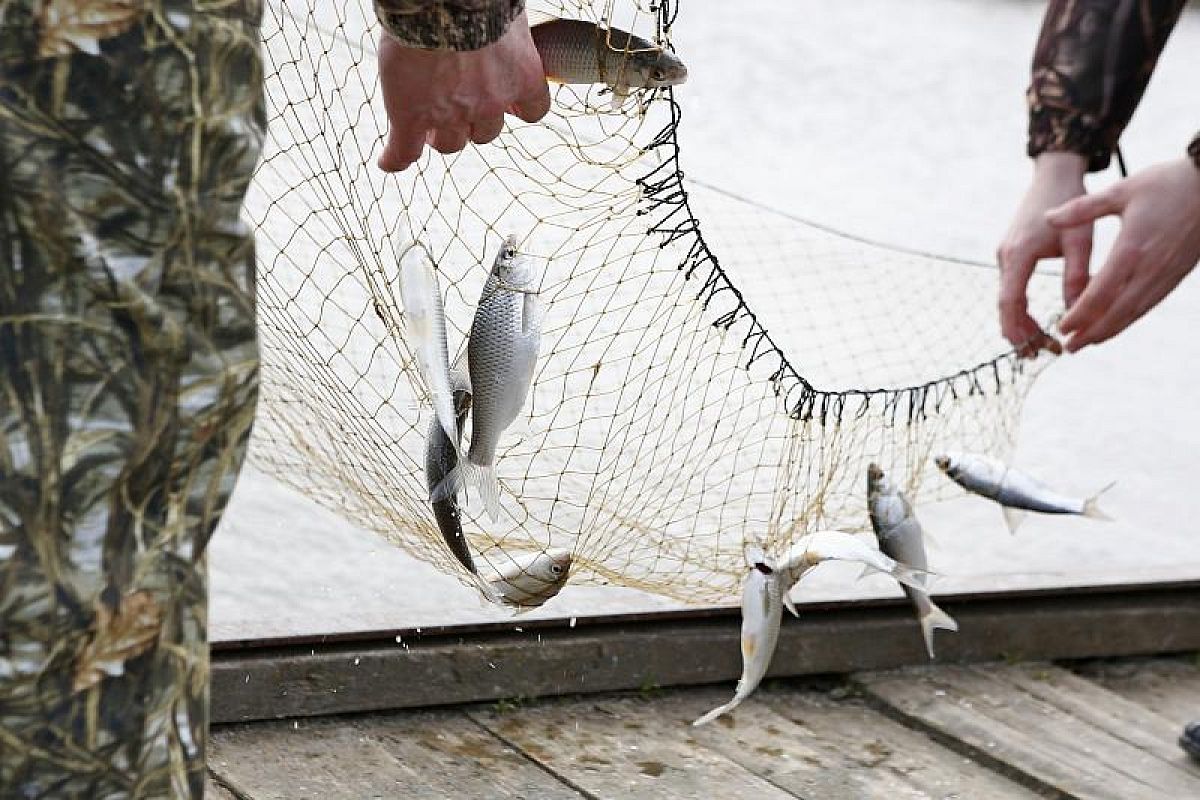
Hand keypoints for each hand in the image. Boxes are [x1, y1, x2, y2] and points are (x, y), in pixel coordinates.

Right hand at [377, 11, 550, 171]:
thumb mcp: (509, 12)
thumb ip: (508, 34)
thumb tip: (503, 24)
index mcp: (522, 77)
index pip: (532, 110)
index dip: (515, 106)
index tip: (507, 102)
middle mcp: (491, 103)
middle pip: (486, 132)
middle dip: (473, 120)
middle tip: (453, 102)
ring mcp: (450, 114)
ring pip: (449, 143)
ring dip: (440, 135)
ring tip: (426, 123)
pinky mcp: (411, 116)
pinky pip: (404, 150)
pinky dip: (396, 158)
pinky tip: (388, 161)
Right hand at [997, 152, 1089, 355]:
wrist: (1053, 175)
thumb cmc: (1071, 202)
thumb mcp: (1081, 241)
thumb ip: (1077, 276)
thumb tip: (1077, 310)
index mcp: (1019, 254)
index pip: (1011, 301)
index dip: (1017, 328)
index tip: (1028, 349)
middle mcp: (1005, 256)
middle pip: (1005, 305)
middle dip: (1018, 332)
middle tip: (1035, 355)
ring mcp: (1005, 255)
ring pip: (1007, 298)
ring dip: (1020, 322)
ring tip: (1038, 343)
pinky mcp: (1010, 254)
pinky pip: (1010, 289)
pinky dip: (1019, 308)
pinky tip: (1034, 322)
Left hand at [1049, 157, 1199, 351]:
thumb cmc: (1167, 183)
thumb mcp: (1121, 190)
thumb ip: (1081, 209)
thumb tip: (1047, 217)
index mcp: (1131, 249)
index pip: (1100, 293)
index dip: (1079, 315)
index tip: (1062, 327)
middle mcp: (1150, 268)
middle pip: (1117, 312)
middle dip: (1092, 333)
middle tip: (1069, 347)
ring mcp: (1166, 273)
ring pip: (1135, 311)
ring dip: (1111, 330)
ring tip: (1088, 342)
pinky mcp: (1177, 274)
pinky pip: (1150, 302)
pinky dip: (1130, 317)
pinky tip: (1117, 323)